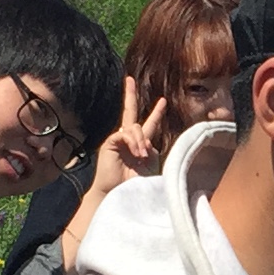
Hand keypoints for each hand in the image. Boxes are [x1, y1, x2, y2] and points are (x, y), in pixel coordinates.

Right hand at [94, 77, 170, 196]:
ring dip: (142, 141)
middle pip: (129, 112)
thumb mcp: (152, 166)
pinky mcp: (110, 143)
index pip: (149, 124)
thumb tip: (148, 140)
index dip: (156, 113)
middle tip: (129, 79)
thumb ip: (153, 150)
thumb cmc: (137, 185)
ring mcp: (118, 140)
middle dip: (129, 95)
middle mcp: (128, 139)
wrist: (120, 195)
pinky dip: (134, 142)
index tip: (163, 101)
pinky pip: (125, 134)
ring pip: (134, 127)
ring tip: (142, 157)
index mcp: (140, 144)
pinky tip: (136, 154)